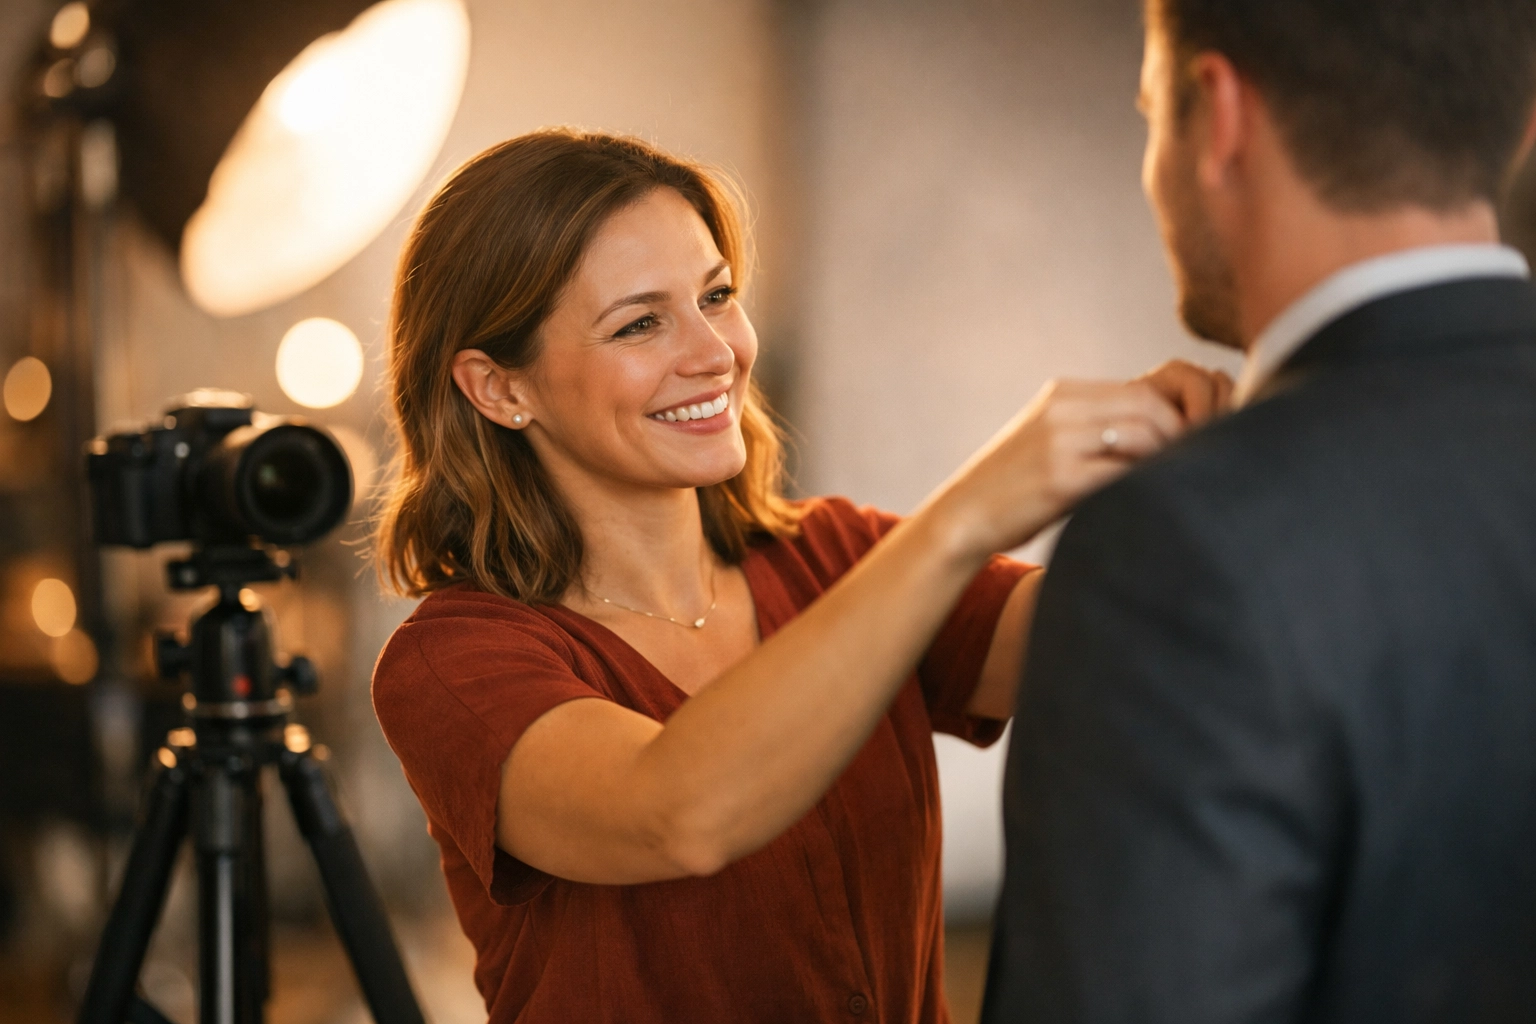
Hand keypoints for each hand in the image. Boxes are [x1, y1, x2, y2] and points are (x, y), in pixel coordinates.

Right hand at [923, 362, 1228, 558]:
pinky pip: (1123, 472)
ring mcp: (1060, 441)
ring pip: (1145, 432)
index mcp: (1065, 393)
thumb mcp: (1055, 440)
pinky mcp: (1059, 478)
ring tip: (1175, 483)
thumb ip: (1100, 428)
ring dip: (1170, 457)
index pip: (1148, 386)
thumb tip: (1171, 435)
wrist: (961, 516)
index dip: (1184, 410)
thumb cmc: (1015, 488)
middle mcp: (1064, 408)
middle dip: (1188, 432)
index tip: (1199, 439)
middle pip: (1152, 403)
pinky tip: (1150, 500)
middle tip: (1199, 464)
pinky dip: (1146, 483)